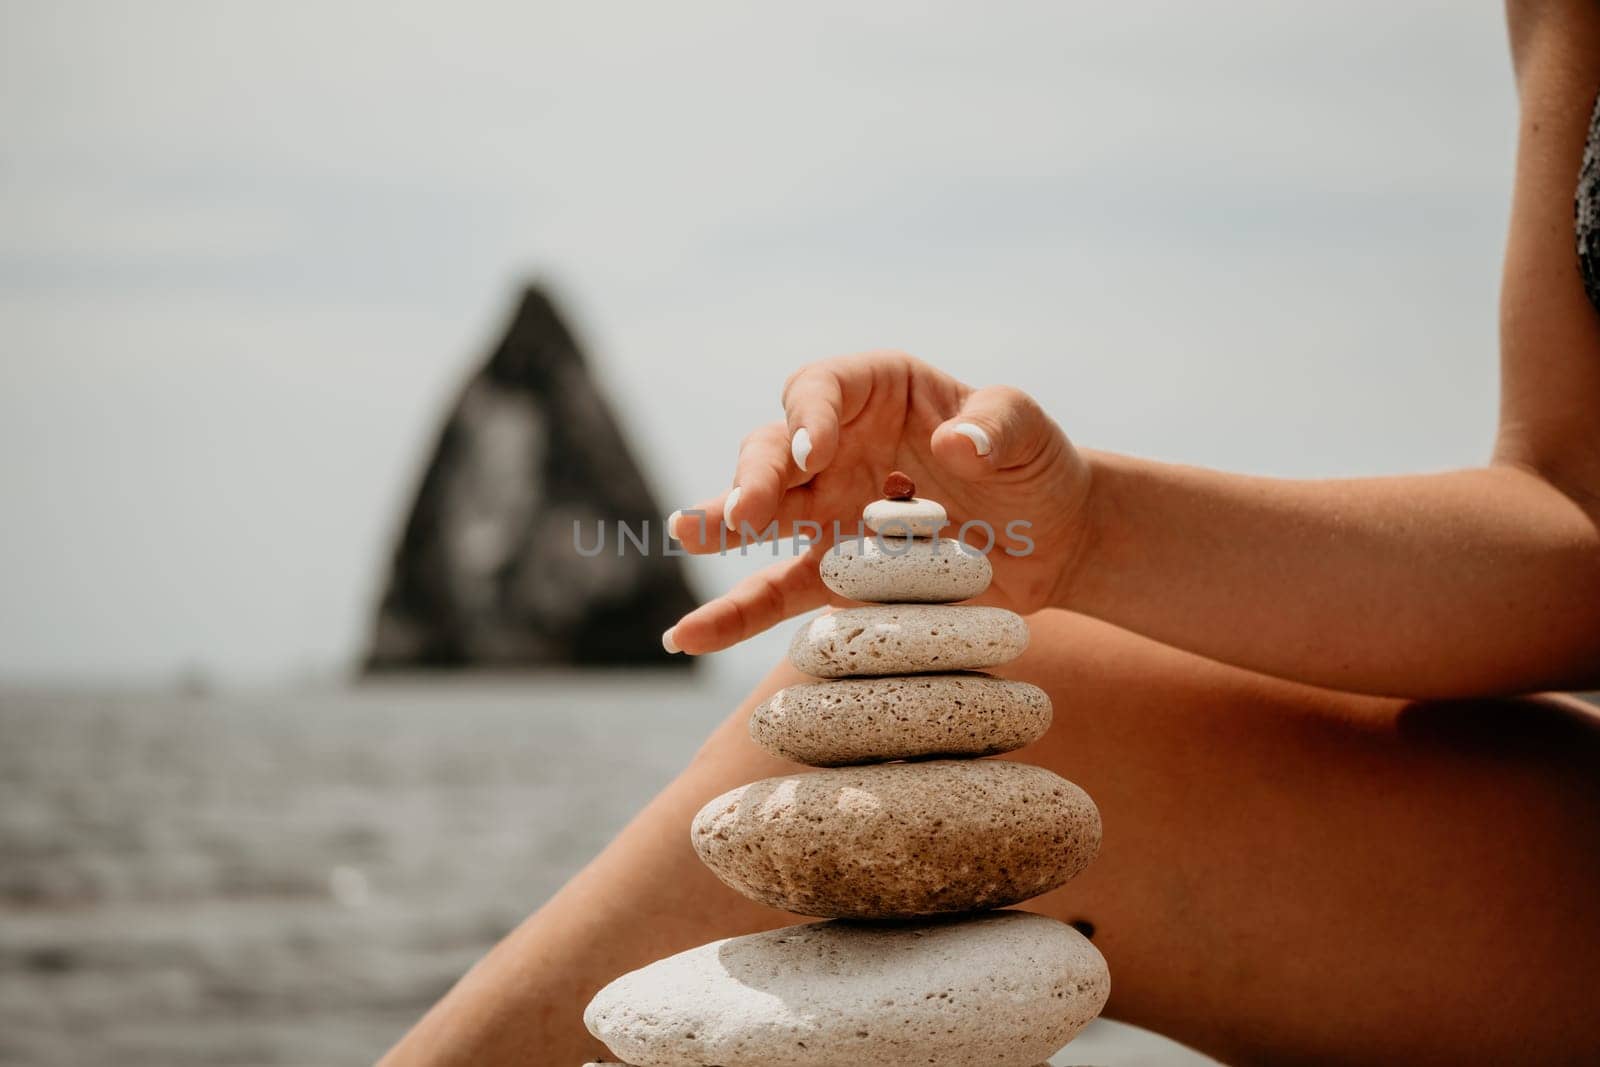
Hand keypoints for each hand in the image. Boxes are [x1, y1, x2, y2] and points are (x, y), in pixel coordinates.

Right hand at [665, 351, 1091, 653]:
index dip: (809, 414)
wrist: (1053, 539)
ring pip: (761, 516)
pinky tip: (688, 636)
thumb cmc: (1035, 465)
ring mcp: (830, 513)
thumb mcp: (1027, 431)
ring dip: (722, 527)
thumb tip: (954, 446)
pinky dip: (733, 617)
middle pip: (776, 449)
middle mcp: (839, 448)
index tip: (815, 453)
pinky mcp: (837, 576)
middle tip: (747, 513)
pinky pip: (776, 594)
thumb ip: (996, 427)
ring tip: (689, 537)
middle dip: (755, 476)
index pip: (823, 387)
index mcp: (879, 394)